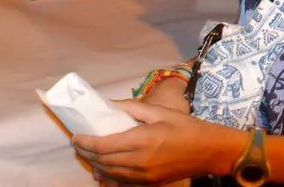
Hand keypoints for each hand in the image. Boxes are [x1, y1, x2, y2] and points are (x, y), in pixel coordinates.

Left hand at [73, 100, 236, 184]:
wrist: (208, 151)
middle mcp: (139, 161)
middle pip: (102, 161)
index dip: (85, 142)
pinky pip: (122, 183)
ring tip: (86, 155)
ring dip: (95, 165)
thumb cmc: (185, 127)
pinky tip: (102, 173)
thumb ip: (132, 108)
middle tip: (78, 143)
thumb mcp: (159, 111)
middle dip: (86, 153)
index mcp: (140, 140)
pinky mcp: (149, 183)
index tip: (75, 136)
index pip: (102, 145)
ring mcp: (143, 176)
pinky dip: (109, 177)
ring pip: (110, 174)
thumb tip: (109, 104)